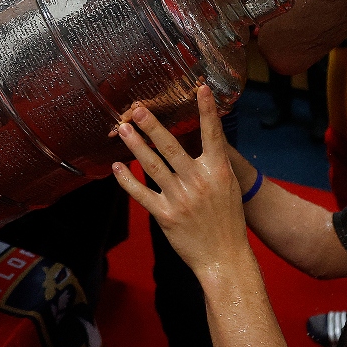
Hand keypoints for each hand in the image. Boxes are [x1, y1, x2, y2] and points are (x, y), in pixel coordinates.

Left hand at [111, 86, 250, 281]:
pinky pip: (142, 194)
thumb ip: (215, 164)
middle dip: (152, 125)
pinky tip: (118, 166)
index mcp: (218, 171)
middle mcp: (198, 181)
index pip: (212, 134)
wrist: (225, 257)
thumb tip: (204, 139)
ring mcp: (180, 199)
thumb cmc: (228, 220)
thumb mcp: (228, 187)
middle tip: (137, 108)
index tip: (200, 88)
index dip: (207, 110)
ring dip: (135, 145)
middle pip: (171, 147)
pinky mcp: (165, 216)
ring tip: (122, 128)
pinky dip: (127, 179)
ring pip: (152, 165)